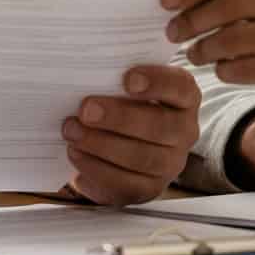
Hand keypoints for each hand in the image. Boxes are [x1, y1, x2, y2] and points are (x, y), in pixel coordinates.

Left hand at [61, 65, 199, 205]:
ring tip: (71, 131)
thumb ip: (111, 75)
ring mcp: (170, 163)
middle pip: (162, 127)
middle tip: (86, 110)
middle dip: (120, 118)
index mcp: (181, 98)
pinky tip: (75, 152)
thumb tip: (82, 67)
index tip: (128, 79)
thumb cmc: (114, 100)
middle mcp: (183, 131)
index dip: (158, 82)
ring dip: (102, 144)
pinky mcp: (149, 188)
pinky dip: (96, 167)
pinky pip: (126, 183)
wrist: (106, 143)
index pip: (181, 87)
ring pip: (143, 158)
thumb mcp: (116, 83)